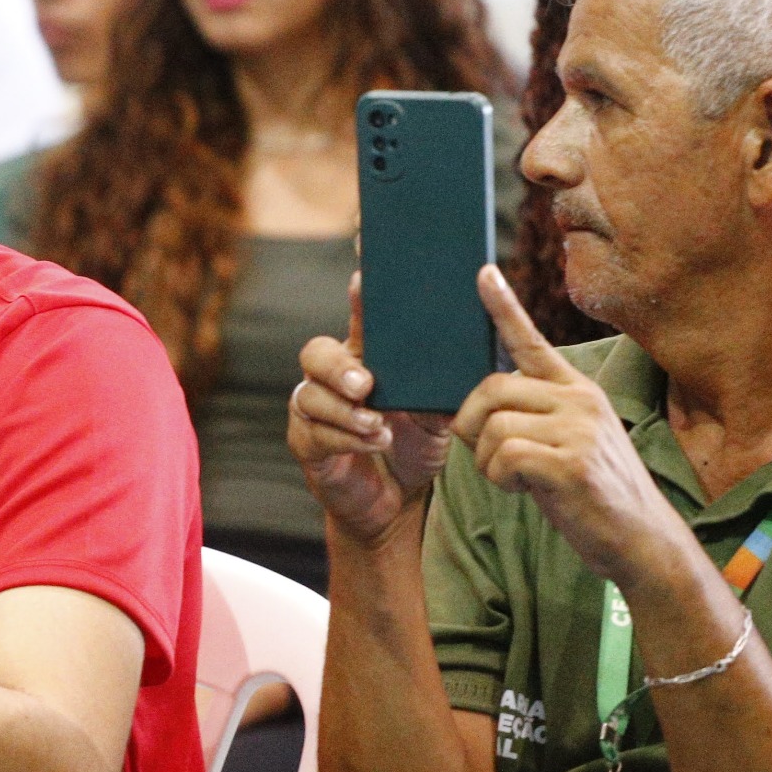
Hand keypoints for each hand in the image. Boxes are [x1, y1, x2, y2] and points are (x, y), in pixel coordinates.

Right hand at [290, 270, 450, 545]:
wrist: (396, 500)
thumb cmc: (415, 446)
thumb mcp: (440, 414)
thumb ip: (444, 389)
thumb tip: (464, 365)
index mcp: (366, 357)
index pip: (359, 317)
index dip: (360, 292)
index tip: (367, 272)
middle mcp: (333, 378)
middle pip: (315, 353)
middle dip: (338, 366)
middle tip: (366, 384)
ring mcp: (315, 410)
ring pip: (309, 395)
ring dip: (345, 411)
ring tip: (377, 425)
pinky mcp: (307, 443)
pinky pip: (314, 433)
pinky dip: (346, 438)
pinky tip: (374, 442)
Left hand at [451, 266, 683, 590]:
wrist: (640, 539)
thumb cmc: (591, 493)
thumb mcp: (566, 441)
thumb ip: (533, 415)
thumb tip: (481, 406)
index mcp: (577, 390)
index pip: (532, 341)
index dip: (503, 307)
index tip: (482, 272)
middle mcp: (580, 399)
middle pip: (490, 389)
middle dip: (472, 426)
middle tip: (489, 454)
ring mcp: (580, 428)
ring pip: (492, 427)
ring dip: (489, 462)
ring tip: (520, 479)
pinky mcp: (572, 461)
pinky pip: (504, 456)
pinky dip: (501, 478)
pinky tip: (527, 490)